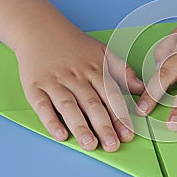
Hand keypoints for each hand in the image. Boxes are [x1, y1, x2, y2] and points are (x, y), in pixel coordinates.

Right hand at [15, 25, 143, 151]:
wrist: (40, 30)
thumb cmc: (75, 46)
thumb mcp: (102, 52)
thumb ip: (122, 71)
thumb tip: (141, 88)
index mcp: (95, 70)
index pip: (110, 96)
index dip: (120, 116)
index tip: (128, 134)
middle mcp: (76, 78)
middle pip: (92, 104)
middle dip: (104, 126)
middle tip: (112, 146)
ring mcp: (55, 82)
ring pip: (69, 106)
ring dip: (80, 126)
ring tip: (90, 144)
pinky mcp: (35, 87)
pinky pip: (42, 106)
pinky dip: (51, 121)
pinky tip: (60, 135)